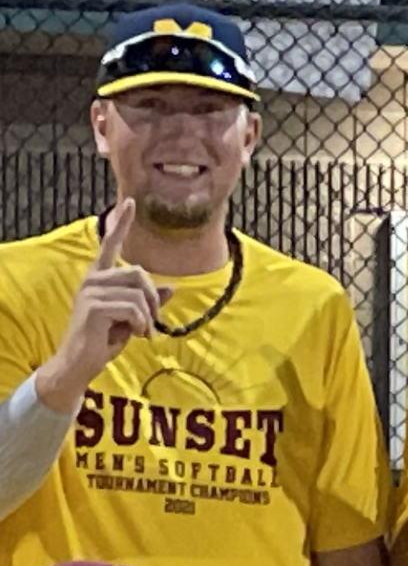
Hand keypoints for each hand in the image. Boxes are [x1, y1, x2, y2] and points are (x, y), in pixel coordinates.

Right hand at [37, 199, 171, 410]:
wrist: (79, 364)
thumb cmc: (104, 340)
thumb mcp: (132, 318)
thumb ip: (147, 301)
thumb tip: (170, 288)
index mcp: (100, 278)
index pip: (110, 245)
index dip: (121, 224)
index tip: (129, 202)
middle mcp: (93, 279)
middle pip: (140, 273)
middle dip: (153, 299)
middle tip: (151, 322)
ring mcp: (91, 291)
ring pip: (139, 293)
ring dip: (148, 316)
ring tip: (141, 331)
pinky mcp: (94, 306)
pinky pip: (134, 308)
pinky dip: (142, 324)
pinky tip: (135, 335)